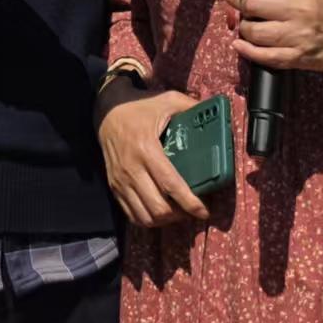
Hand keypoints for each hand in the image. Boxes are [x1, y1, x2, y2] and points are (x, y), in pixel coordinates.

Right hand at [96, 86, 209, 228]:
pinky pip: (131, 215)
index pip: (170, 185)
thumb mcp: (167, 100)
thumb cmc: (140, 107)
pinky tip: (160, 213)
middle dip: (179, 216)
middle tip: (192, 210)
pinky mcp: (114, 187)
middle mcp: (132, 169)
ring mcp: (121, 181)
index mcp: (147, 149)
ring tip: (178, 213)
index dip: (190, 203)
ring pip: (144, 217)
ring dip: (164, 222)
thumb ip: (191, 106)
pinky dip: (148, 220)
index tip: (204, 211)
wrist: (106, 111)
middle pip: (158, 208)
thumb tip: (215, 113)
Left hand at [233, 0, 322, 73]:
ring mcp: (297, 35)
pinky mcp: (297, 58)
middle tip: (247, 11)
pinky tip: (241, 45)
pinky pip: (262, 55)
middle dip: (243, 7)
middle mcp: (298, 8)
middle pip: (252, 3)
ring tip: (251, 28)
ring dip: (245, 29)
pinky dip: (246, 50)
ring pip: (252, 30)